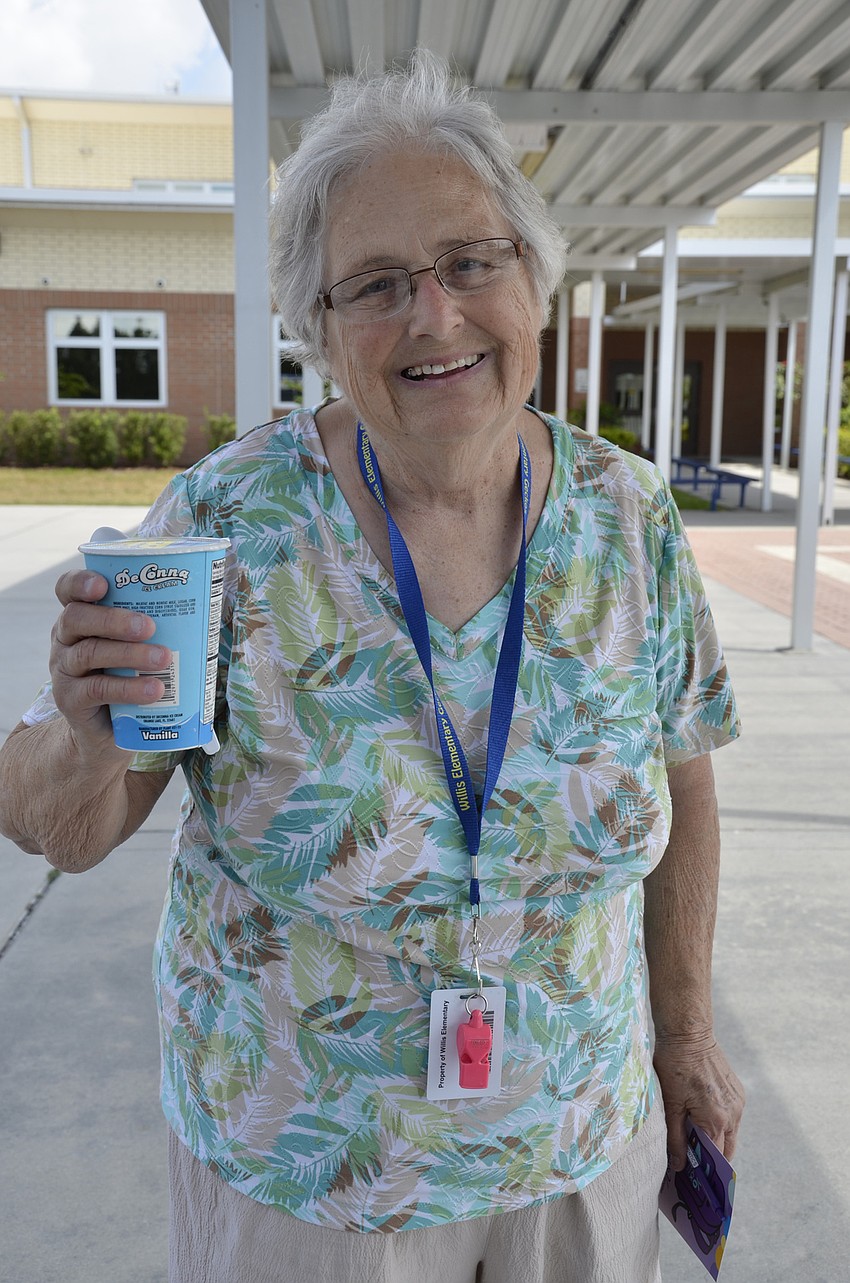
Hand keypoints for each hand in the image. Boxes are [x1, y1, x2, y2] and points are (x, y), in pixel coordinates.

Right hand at [49, 569, 169, 753]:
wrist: (107, 730)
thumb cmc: (128, 676)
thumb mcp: (134, 648)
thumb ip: (152, 626)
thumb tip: (210, 605)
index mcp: (81, 618)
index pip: (68, 590)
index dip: (80, 583)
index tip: (103, 585)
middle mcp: (65, 639)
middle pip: (76, 618)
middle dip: (113, 620)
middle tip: (148, 626)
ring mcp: (63, 669)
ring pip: (89, 653)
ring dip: (129, 654)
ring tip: (163, 658)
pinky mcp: (70, 700)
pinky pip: (96, 689)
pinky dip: (128, 688)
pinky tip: (153, 690)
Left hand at [653, 1032, 744, 1170]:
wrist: (688, 1033)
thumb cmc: (674, 1066)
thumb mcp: (670, 1104)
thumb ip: (676, 1138)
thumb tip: (680, 1166)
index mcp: (717, 1120)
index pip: (715, 1158)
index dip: (703, 1170)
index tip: (691, 1176)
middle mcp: (733, 1113)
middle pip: (727, 1149)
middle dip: (712, 1159)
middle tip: (692, 1162)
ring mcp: (738, 1101)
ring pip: (730, 1133)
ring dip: (716, 1139)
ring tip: (694, 1139)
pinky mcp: (738, 1091)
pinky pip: (732, 1116)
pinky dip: (720, 1122)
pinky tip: (701, 1116)